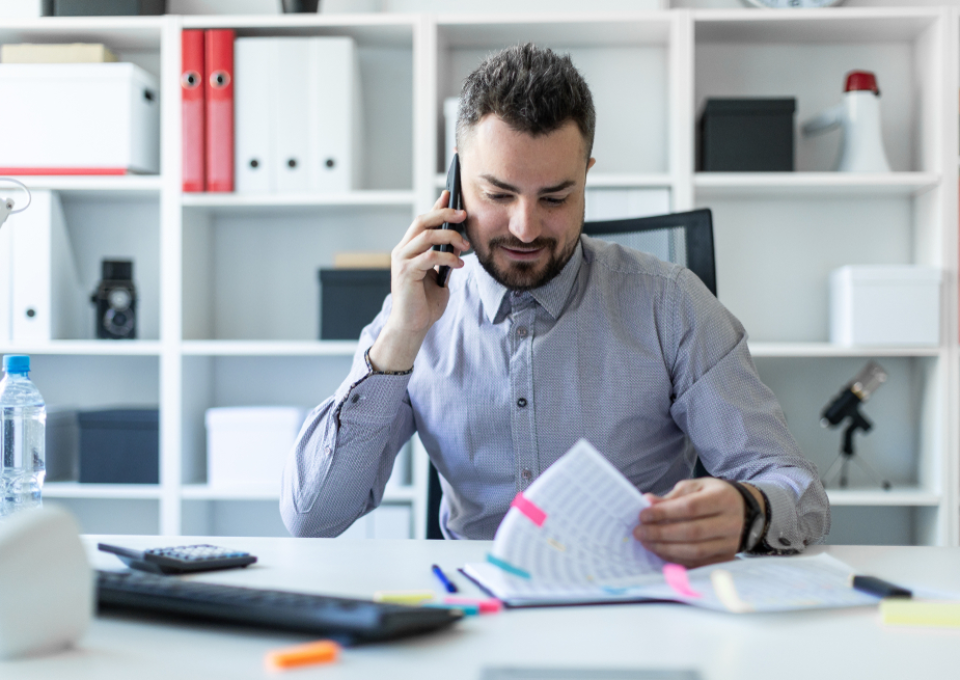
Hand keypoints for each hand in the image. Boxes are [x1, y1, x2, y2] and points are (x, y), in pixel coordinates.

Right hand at [368, 191, 469, 371]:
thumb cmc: (424, 303)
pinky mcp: (405, 272)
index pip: (422, 221)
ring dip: (449, 237)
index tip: (450, 194)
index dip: (436, 206)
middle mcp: (402, 250)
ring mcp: (401, 260)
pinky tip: (459, 265)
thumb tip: (457, 243)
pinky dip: (447, 258)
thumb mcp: (438, 276)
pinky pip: (429, 257)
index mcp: (409, 249)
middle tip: (464, 214)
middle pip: (422, 221)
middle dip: (444, 214)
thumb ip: (442, 259)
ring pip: (426, 235)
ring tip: (464, 246)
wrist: (412, 326)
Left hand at [633, 478, 759, 567]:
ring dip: (666, 549)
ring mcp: (730, 543)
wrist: (745, 511)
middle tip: (639, 532)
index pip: (690, 508)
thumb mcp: (696, 487)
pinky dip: (676, 559)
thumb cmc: (715, 496)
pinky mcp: (726, 558)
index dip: (664, 512)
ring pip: (695, 551)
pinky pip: (698, 562)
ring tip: (646, 542)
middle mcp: (730, 523)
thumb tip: (648, 502)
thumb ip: (672, 496)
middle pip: (692, 532)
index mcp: (723, 499)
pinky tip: (660, 552)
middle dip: (661, 533)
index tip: (643, 514)